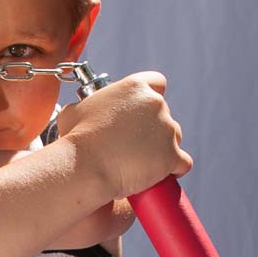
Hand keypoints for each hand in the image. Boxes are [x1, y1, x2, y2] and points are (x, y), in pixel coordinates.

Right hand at [57, 71, 192, 198]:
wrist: (86, 166)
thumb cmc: (77, 139)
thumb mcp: (75, 111)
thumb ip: (86, 106)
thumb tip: (81, 112)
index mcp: (135, 87)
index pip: (157, 82)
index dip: (152, 95)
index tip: (143, 110)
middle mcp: (155, 104)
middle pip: (165, 114)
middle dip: (153, 128)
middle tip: (134, 143)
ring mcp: (167, 129)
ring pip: (174, 137)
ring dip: (162, 148)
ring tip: (142, 162)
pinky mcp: (173, 155)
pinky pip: (182, 163)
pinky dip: (174, 169)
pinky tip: (161, 174)